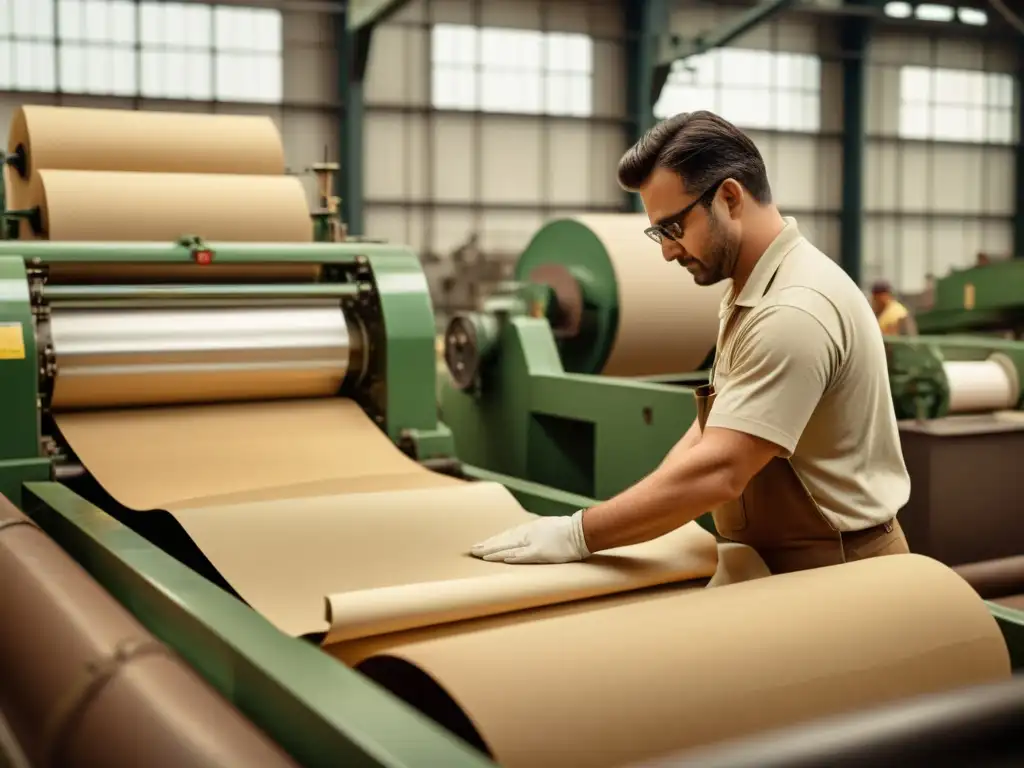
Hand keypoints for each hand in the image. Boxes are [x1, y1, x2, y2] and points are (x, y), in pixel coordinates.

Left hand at [470, 510, 589, 563]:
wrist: (581, 531)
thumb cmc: (567, 530)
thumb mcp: (546, 528)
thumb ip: (535, 534)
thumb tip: (526, 539)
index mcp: (529, 529)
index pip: (506, 536)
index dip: (493, 541)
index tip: (480, 546)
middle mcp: (528, 535)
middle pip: (503, 541)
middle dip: (487, 546)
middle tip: (472, 551)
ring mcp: (534, 543)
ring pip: (509, 548)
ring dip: (494, 552)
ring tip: (480, 556)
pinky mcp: (541, 552)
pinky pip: (524, 555)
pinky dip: (512, 557)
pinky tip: (501, 560)